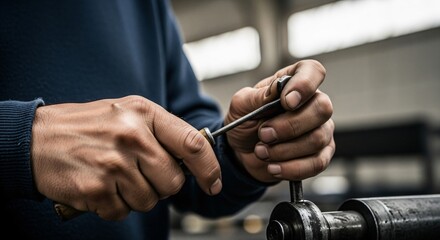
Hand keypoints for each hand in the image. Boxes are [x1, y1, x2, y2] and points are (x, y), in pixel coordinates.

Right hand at [31, 95, 221, 219]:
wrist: (38, 138)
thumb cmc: (88, 126)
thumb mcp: (127, 113)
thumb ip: (161, 132)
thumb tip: (193, 159)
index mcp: (144, 114)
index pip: (192, 144)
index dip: (209, 168)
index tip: (213, 182)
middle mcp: (132, 136)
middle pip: (173, 182)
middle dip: (161, 185)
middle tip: (139, 174)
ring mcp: (113, 163)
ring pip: (149, 200)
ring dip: (134, 196)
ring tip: (114, 176)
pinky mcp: (96, 188)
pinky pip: (122, 212)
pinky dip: (113, 205)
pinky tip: (100, 186)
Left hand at [225, 59, 334, 182]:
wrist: (242, 152)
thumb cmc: (245, 122)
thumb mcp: (241, 106)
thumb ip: (256, 96)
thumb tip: (276, 90)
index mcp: (293, 82)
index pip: (313, 71)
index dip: (305, 85)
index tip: (287, 102)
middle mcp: (313, 103)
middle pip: (322, 109)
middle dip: (289, 126)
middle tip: (264, 134)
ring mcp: (321, 129)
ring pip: (318, 139)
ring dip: (284, 150)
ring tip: (262, 151)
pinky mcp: (321, 154)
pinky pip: (317, 163)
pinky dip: (291, 168)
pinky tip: (273, 167)